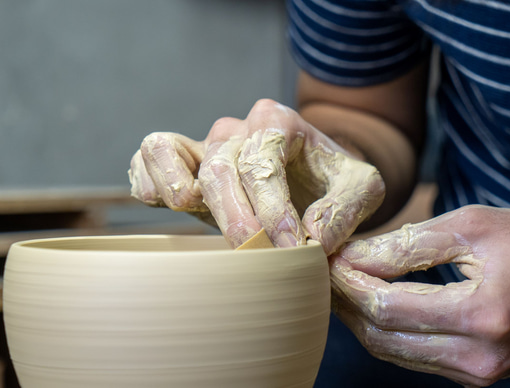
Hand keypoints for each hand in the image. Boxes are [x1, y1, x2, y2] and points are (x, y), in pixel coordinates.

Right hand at [129, 99, 384, 253]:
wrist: (314, 173)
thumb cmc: (334, 179)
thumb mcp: (361, 188)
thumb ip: (345, 209)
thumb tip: (315, 239)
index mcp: (279, 123)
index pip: (264, 162)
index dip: (274, 207)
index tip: (290, 248)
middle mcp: (239, 128)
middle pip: (221, 165)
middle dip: (234, 214)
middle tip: (254, 253)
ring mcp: (207, 142)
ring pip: (175, 150)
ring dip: (176, 183)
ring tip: (190, 209)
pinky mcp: (183, 159)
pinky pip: (151, 154)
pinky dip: (147, 176)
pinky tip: (161, 202)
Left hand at [329, 205, 509, 385]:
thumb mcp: (474, 226)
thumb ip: (410, 243)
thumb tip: (355, 256)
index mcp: (482, 315)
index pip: (387, 306)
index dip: (348, 282)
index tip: (326, 258)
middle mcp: (478, 357)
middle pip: (382, 336)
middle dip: (346, 302)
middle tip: (325, 272)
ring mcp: (478, 374)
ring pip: (392, 352)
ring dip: (361, 320)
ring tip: (342, 286)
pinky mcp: (477, 377)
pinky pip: (414, 358)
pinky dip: (387, 332)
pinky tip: (374, 305)